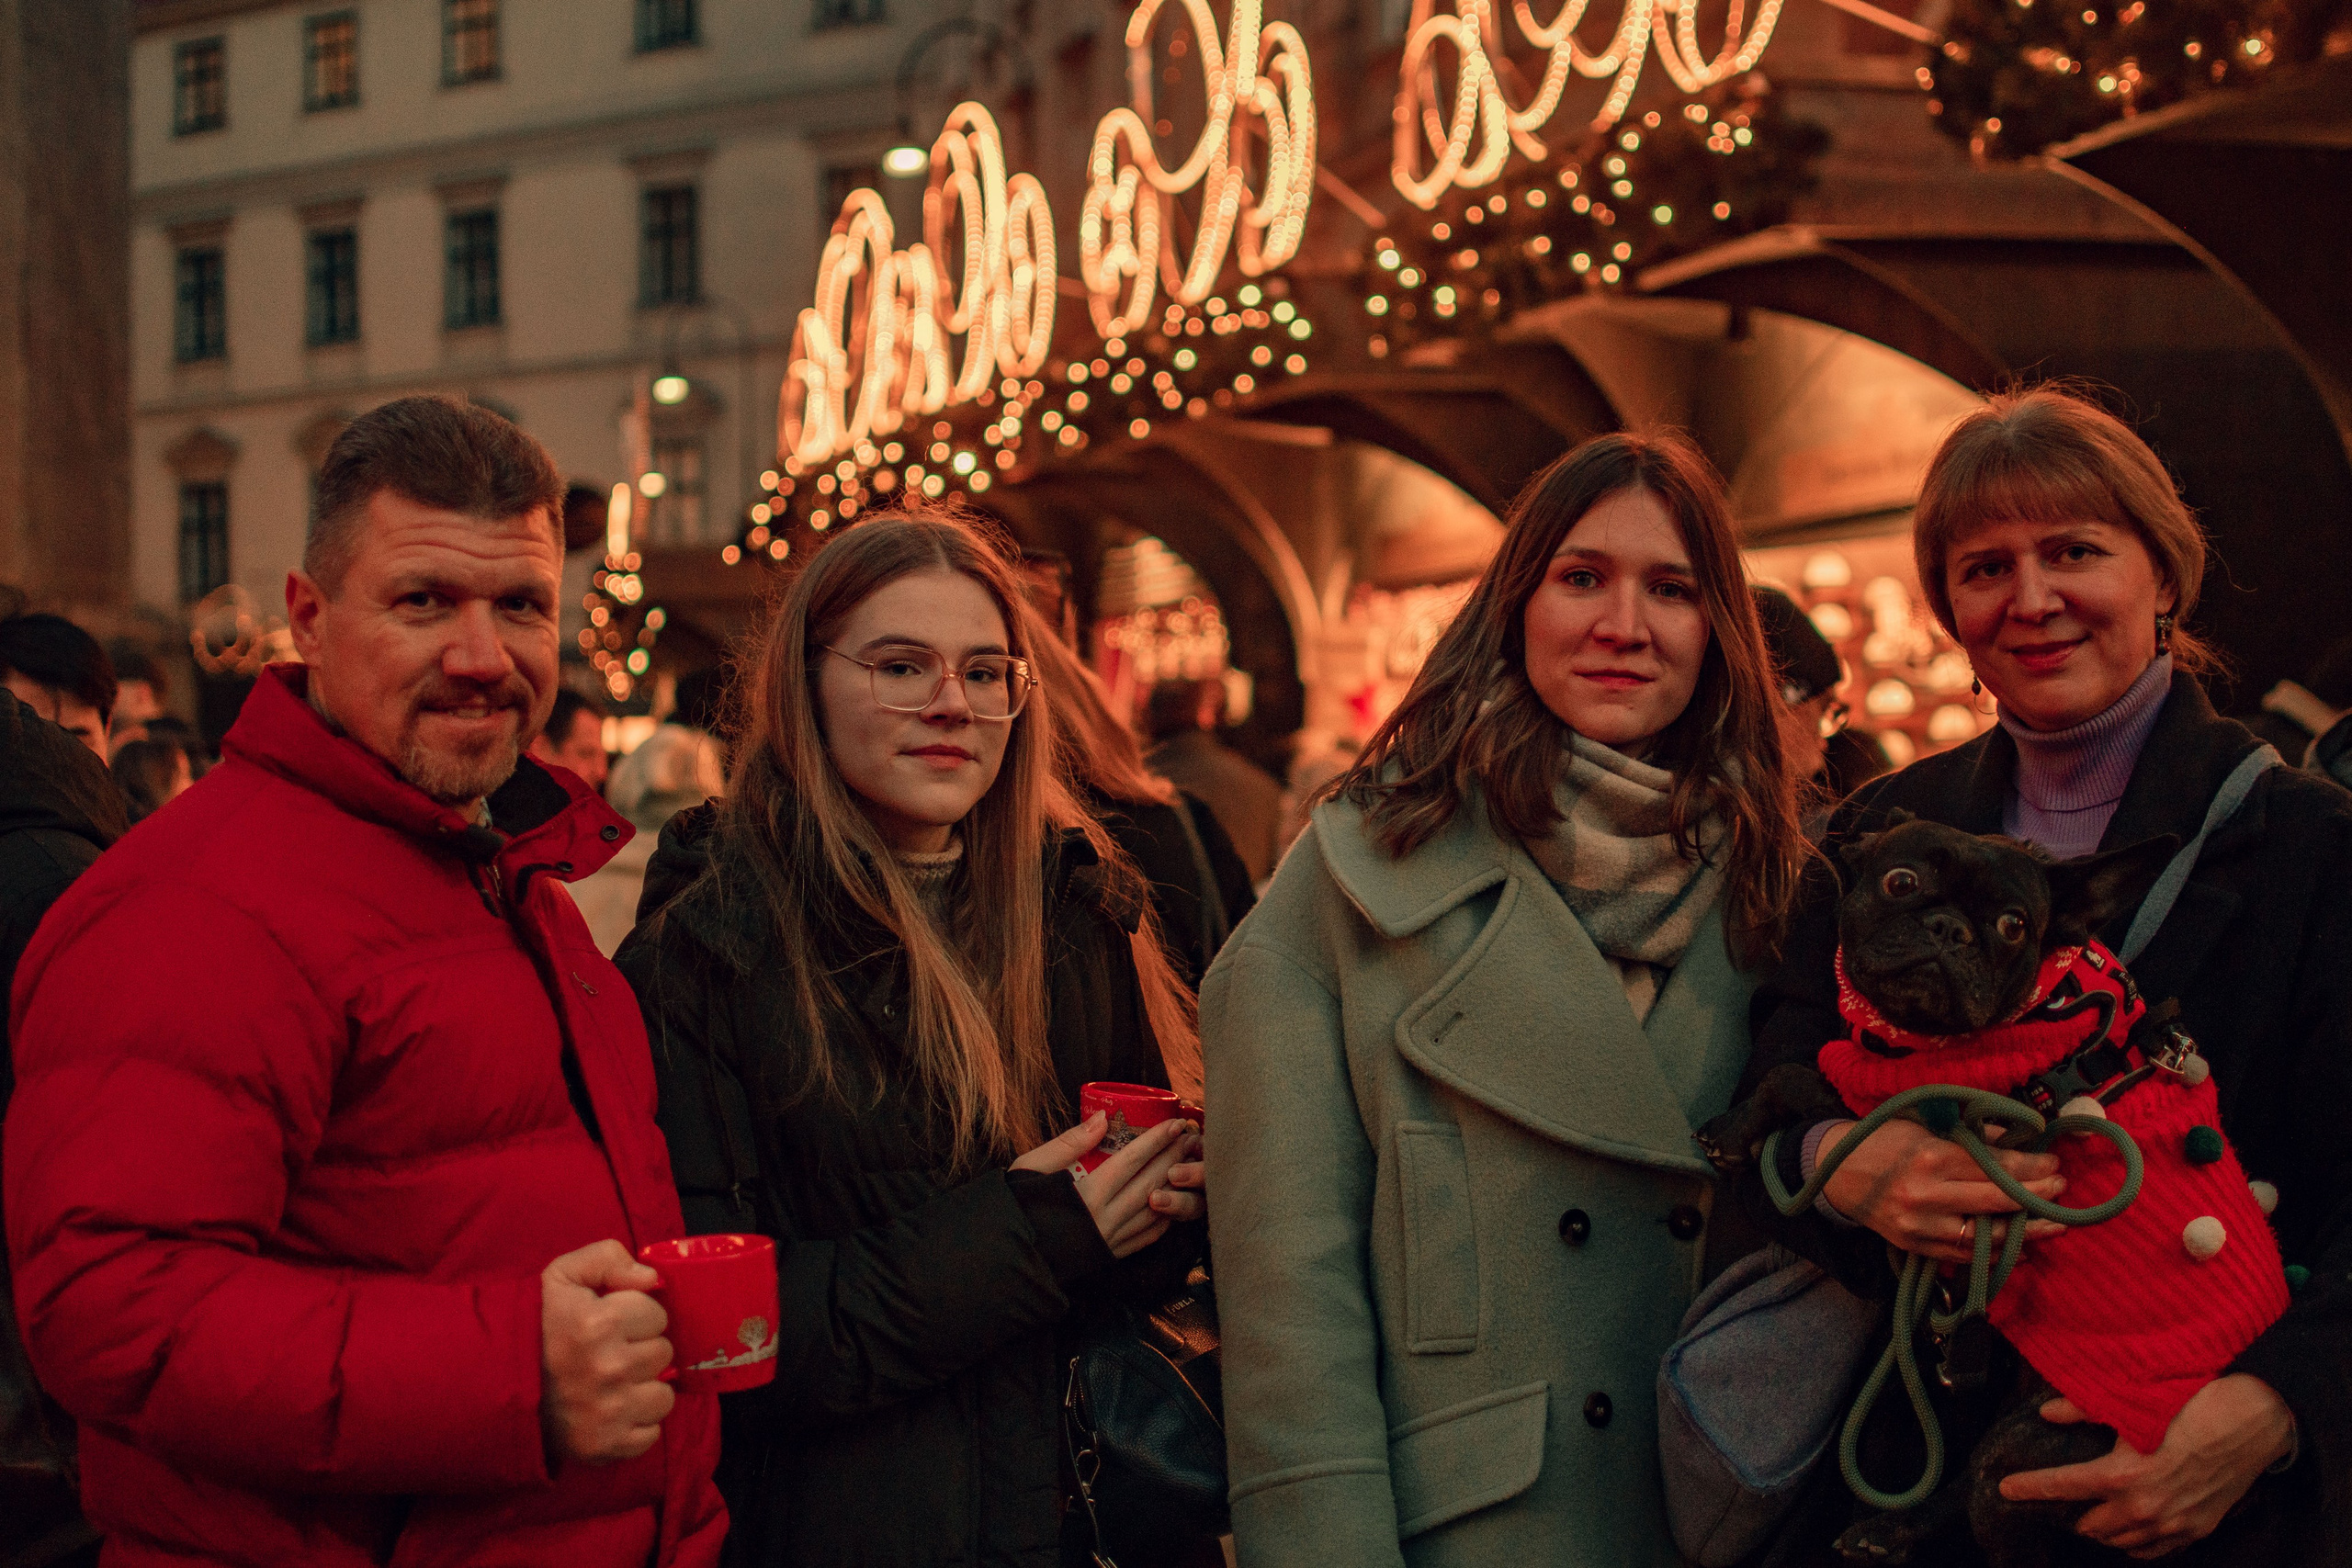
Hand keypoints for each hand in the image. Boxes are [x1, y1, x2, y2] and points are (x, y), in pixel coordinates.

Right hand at [539, 1239, 675, 1466]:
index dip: (636, 1315)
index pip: (657, 1315)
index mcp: (597, 1323)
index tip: (611, 1322)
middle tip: (608, 1352)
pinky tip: (610, 1411)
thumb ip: (609, 1258)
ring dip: (643, 1388)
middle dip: (640, 1349)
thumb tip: (651, 1278)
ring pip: (663, 1396)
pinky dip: (635, 1425)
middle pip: (663, 1354)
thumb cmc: (535, 1325)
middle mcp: (607, 1369)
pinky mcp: (603, 1445)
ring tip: (611, 1383)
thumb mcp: (562, 1275)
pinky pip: (650, 1434)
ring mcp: (607, 1412)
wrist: (490, 1383)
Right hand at [1012, 1113, 1198, 1258]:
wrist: (1008, 1257)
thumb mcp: (1032, 1167)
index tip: (1174, 1123)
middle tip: (1190, 1137)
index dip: (1155, 1141)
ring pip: (1154, 1210)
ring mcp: (1110, 1241)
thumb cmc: (1015, 1207)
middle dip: (1172, 1158)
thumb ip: (1069, 1143)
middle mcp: (1105, 1220)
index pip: (1130, 1161)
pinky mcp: (1109, 1256)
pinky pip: (1147, 1237)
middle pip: (1149, 1183)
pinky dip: (1165, 1218)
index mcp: (1086, 1195)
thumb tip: (1102, 1118)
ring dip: (1175, 1185)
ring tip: (1188, 1164)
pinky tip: (1174, 1203)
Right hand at [1817, 1118, 2068, 1263]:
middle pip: (1996, 1201)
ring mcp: (1921, 1227)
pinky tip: (2020, 1248)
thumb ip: (1970, 1134)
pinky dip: (1995, 1253)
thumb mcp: (1923, 1126)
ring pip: (1986, 1236)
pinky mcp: (1916, 1247)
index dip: (2030, 1167)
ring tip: (2054, 1225)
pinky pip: (1965, 1256)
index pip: (1993, 1167)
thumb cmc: (1882, 1142)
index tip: (2054, 1163)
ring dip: (2026, 1232)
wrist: (1835, 1174)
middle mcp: (1927, 1196)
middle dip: (2036, 1195)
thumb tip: (2016, 1141)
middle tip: (2061, 1188)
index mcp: (1930, 1158)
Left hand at [1999, 1375, 2293, 1556]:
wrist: (2256, 1421)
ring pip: (2122, 1542)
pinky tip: (2129, 1531)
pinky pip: (2156, 1549)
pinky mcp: (2198, 1528)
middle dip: (2070, 1514)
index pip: (2061, 1487)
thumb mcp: (2134, 1403)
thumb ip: (2084, 1409)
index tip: (2005, 1489)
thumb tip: (2048, 1413)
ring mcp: (2174, 1523)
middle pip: (2091, 1526)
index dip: (2030, 1488)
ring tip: (2090, 1514)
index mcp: (2122, 1476)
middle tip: (2058, 1500)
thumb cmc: (2194, 1406)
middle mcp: (2145, 1508)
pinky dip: (2135, 1543)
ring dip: (2102, 1530)